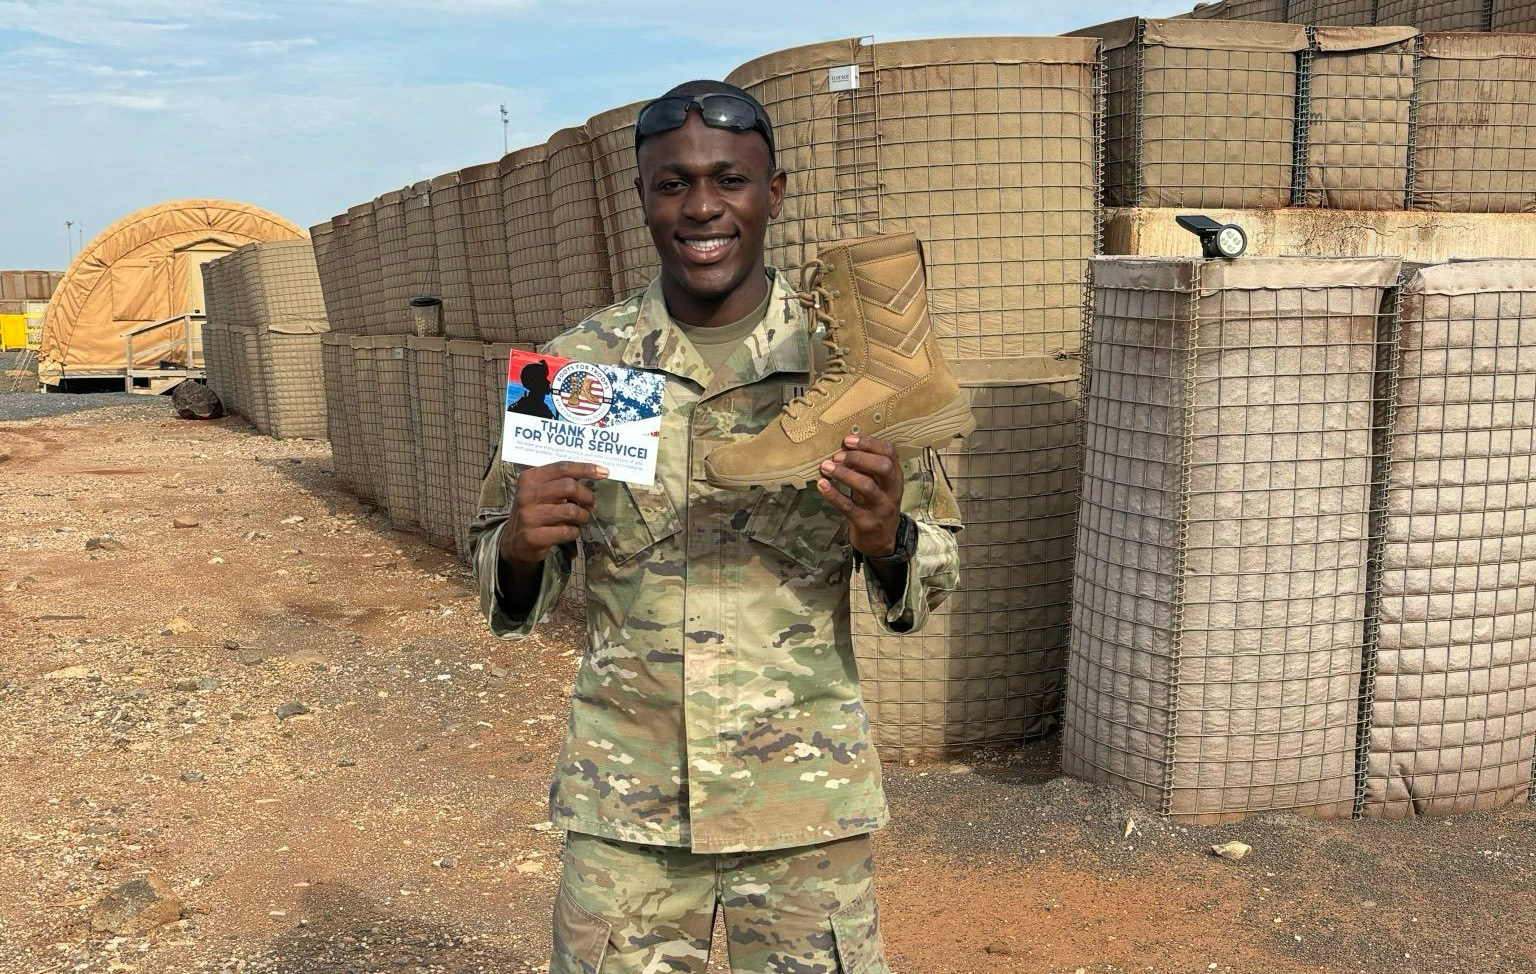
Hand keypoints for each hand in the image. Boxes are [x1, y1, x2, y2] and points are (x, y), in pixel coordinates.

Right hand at [498, 461, 608, 565]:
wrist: (514, 542)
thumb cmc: (535, 510)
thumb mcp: (540, 491)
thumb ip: (561, 480)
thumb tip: (596, 471)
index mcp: (529, 478)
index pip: (562, 467)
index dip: (585, 468)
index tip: (604, 472)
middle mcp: (527, 495)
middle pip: (569, 487)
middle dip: (587, 496)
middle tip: (591, 504)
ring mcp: (529, 516)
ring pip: (571, 511)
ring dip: (583, 516)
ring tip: (581, 519)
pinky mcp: (534, 537)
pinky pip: (567, 531)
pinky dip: (574, 531)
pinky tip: (570, 531)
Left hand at [817, 434, 902, 557]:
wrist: (881, 541)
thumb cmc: (876, 504)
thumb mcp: (880, 485)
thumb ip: (869, 467)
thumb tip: (845, 446)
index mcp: (895, 477)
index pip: (889, 453)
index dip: (869, 443)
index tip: (848, 440)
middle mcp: (891, 491)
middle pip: (883, 467)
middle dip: (859, 457)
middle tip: (838, 455)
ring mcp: (880, 508)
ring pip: (866, 486)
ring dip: (844, 474)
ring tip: (826, 466)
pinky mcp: (866, 523)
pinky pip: (848, 507)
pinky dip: (833, 495)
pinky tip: (822, 485)